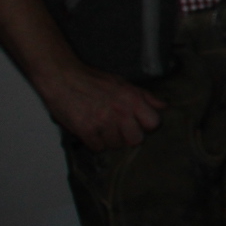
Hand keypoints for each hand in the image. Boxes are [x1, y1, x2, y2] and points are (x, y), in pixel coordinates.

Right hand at [37, 60, 165, 150]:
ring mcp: (103, 122)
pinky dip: (95, 142)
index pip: (153, 123)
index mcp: (132, 98)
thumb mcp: (123, 83)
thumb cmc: (92, 80)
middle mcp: (120, 111)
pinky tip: (92, 131)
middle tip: (119, 129)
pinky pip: (98, 148)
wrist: (62, 78)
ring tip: (102, 127)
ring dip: (110, 139)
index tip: (139, 124)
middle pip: (136, 140)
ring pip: (116, 145)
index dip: (147, 126)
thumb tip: (163, 107)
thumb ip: (144, 97)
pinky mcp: (86, 130)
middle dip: (129, 137)